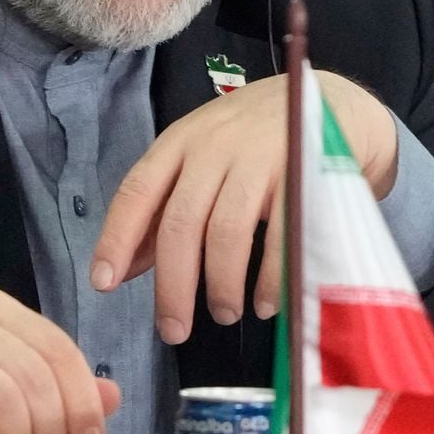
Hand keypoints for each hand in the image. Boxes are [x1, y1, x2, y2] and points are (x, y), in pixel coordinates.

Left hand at [89, 72, 398, 343]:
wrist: (331, 102)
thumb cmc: (252, 139)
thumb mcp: (201, 158)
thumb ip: (164, 207)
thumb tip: (124, 267)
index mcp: (181, 142)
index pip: (137, 191)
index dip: (117, 238)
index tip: (103, 283)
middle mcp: (215, 146)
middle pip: (181, 223)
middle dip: (173, 285)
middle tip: (173, 331)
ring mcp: (260, 158)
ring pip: (227, 233)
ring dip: (222, 285)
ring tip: (224, 314)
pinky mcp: (302, 174)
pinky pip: (280, 237)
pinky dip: (270, 279)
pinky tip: (267, 303)